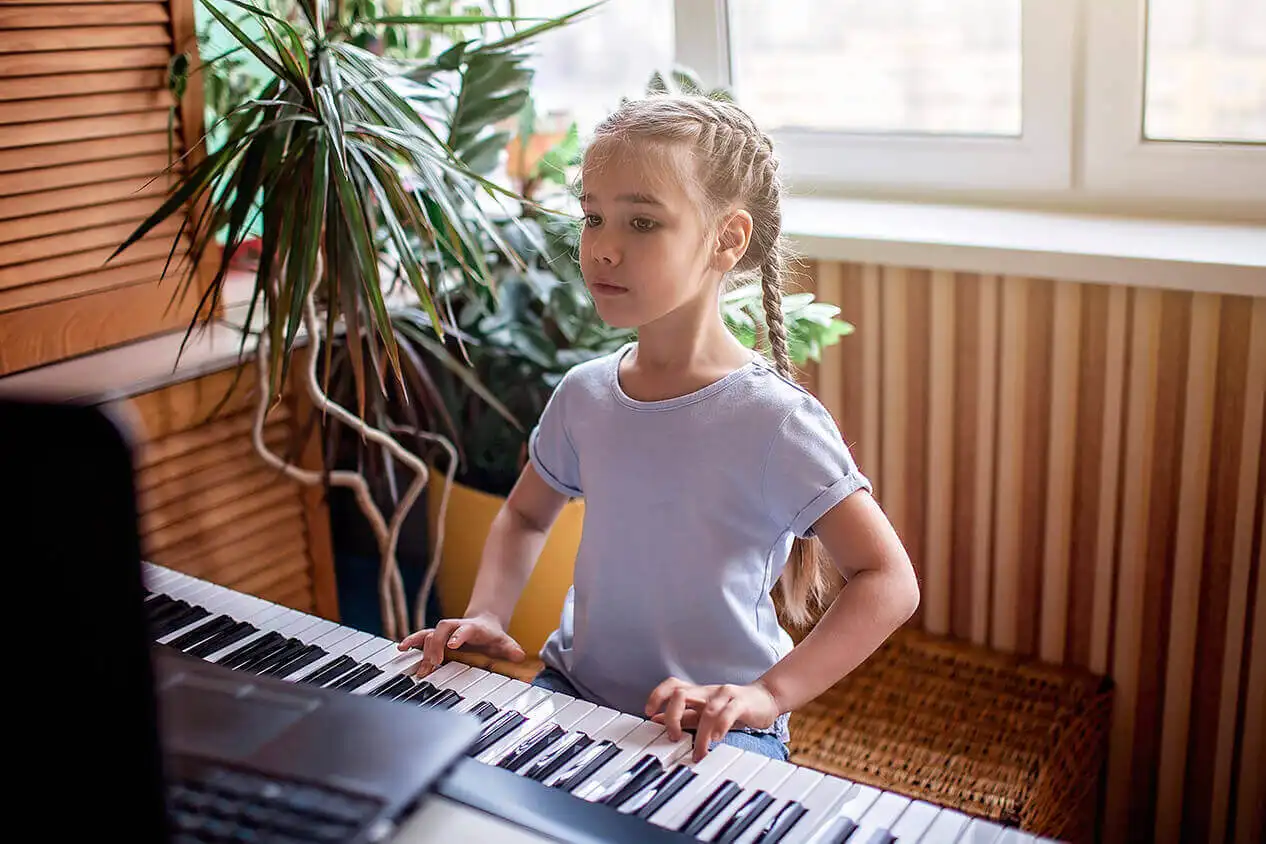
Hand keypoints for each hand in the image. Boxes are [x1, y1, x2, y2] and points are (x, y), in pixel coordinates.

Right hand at [397, 613, 524, 676]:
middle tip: (433, 663)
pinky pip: (422, 637)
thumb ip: (510, 649)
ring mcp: (445, 631)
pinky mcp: (437, 637)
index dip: (459, 636)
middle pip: (441, 629)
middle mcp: (456, 627)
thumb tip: (519, 655)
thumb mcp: (504, 642)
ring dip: (420, 646)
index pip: (465, 629)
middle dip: (435, 644)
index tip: (452, 646)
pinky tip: (401, 648)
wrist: (484, 623)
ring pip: (429, 633)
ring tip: (410, 656)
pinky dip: (411, 641)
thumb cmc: (492, 636)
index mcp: (473, 628)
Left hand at [644, 677, 780, 761]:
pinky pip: (728, 712)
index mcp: (697, 693)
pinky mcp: (741, 703)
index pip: (672, 685)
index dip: (657, 696)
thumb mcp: (705, 712)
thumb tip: (657, 720)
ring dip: (699, 735)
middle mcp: (707, 691)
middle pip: (681, 694)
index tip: (649, 713)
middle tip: (673, 737)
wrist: (766, 698)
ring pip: (706, 710)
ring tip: (698, 753)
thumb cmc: (733, 707)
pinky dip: (720, 726)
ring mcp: (724, 695)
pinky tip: (716, 739)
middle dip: (672, 716)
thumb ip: (684, 716)